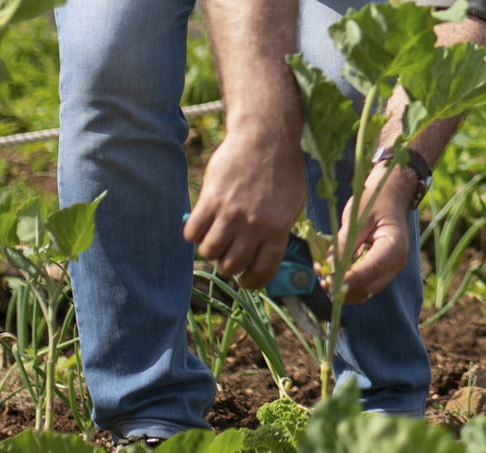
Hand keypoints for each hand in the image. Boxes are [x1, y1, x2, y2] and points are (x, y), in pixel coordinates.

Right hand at [183, 131, 305, 289]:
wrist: (265, 137)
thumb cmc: (282, 170)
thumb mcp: (293, 205)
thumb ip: (280, 231)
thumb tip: (265, 256)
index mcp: (277, 229)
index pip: (262, 270)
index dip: (252, 282)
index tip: (246, 281)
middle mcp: (253, 226)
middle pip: (231, 265)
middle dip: (228, 266)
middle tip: (226, 255)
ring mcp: (231, 213)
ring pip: (209, 252)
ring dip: (209, 251)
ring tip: (213, 240)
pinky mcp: (211, 200)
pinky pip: (192, 232)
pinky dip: (192, 235)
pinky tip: (199, 227)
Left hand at [331, 164, 415, 303]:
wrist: (390, 198)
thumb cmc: (375, 202)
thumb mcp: (357, 217)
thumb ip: (345, 242)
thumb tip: (328, 266)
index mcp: (394, 245)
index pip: (373, 269)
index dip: (351, 278)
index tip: (330, 280)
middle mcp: (395, 263)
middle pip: (369, 287)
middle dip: (343, 286)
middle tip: (321, 277)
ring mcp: (388, 270)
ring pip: (364, 292)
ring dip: (342, 289)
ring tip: (322, 276)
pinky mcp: (379, 273)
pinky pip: (362, 286)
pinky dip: (345, 285)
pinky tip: (330, 275)